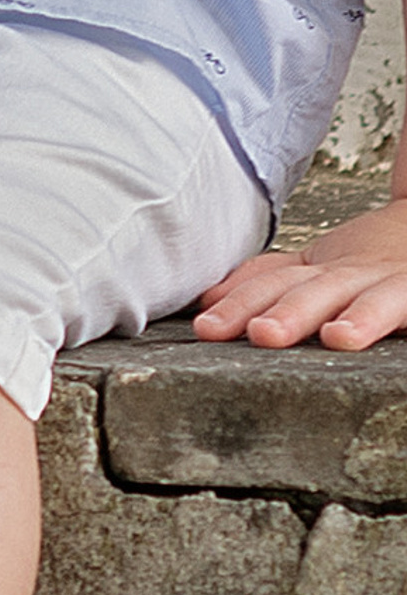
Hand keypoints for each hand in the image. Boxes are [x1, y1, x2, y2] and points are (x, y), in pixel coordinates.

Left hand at [191, 196, 406, 351]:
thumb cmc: (373, 258)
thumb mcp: (318, 266)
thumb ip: (268, 280)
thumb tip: (208, 299)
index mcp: (319, 270)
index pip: (274, 283)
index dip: (240, 302)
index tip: (206, 327)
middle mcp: (351, 273)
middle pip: (315, 289)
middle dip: (287, 311)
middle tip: (260, 333)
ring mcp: (389, 282)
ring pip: (368, 297)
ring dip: (355, 315)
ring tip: (336, 336)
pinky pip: (405, 302)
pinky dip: (383, 315)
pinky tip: (368, 332)